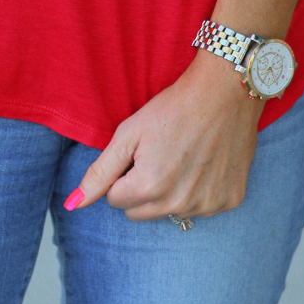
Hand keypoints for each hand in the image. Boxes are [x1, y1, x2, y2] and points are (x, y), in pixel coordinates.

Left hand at [66, 53, 264, 221]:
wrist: (225, 91)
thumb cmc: (173, 107)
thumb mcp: (128, 133)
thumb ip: (99, 172)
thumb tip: (73, 205)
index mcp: (148, 187)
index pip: (115, 200)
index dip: (122, 174)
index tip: (138, 153)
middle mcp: (178, 204)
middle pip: (139, 213)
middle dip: (141, 189)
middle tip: (157, 155)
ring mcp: (207, 205)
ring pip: (170, 212)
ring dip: (170, 192)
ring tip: (182, 156)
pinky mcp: (229, 200)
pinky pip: (201, 208)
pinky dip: (199, 190)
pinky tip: (204, 163)